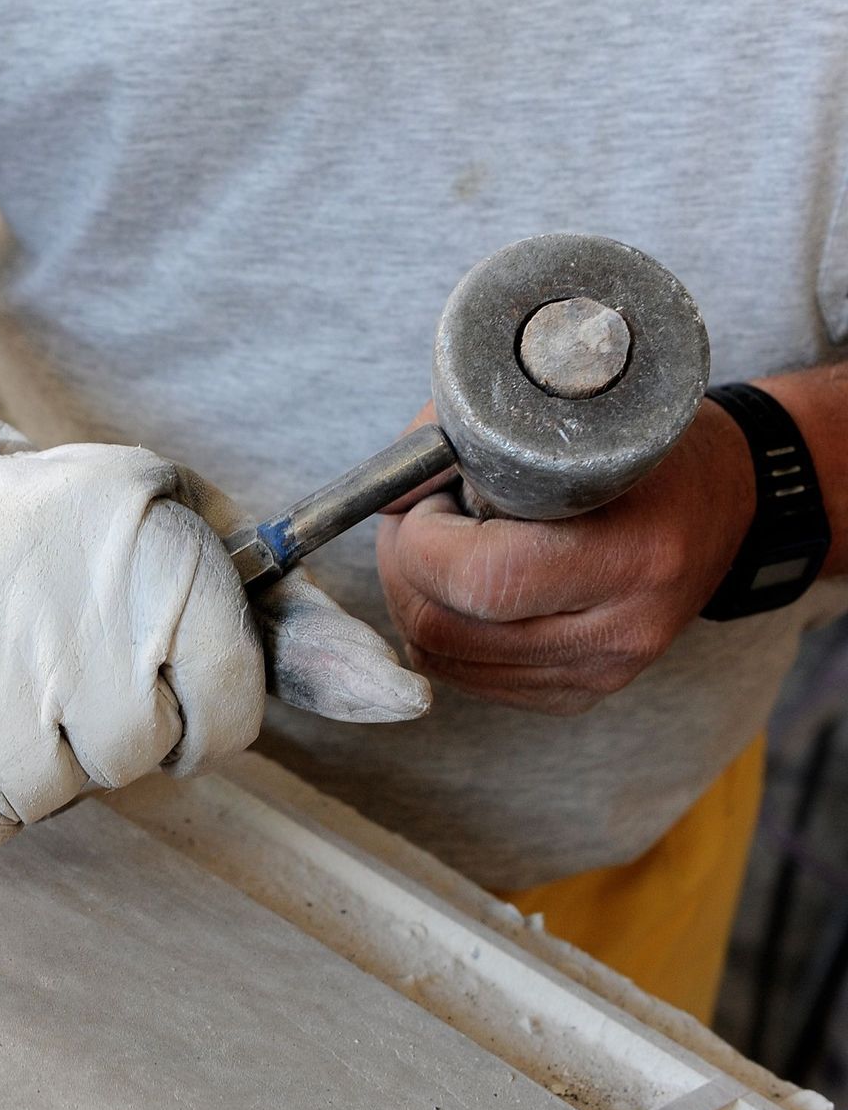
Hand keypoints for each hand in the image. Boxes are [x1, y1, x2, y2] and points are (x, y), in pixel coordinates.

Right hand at [0, 397, 429, 865]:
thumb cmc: (65, 538)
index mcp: (157, 553)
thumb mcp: (185, 542)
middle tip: (45, 645)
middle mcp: (78, 628)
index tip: (131, 639)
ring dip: (32, 748)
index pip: (229, 708)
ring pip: (64, 790)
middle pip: (145, 753)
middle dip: (105, 716)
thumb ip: (296, 630)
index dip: (188, 689)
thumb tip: (408, 705)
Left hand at [376, 400, 754, 715]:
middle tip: (414, 521)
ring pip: (443, 661)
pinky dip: (441, 632)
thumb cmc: (639, 445)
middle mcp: (620, 631)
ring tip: (436, 549)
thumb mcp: (564, 416)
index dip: (420, 541)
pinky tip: (461, 587)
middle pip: (446, 630)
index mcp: (632, 556)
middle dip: (403, 570)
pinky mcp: (579, 693)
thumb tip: (385, 489)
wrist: (725, 500)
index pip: (481, 580)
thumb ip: (462, 439)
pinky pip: (466, 678)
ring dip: (413, 601)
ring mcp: (601, 672)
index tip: (422, 501)